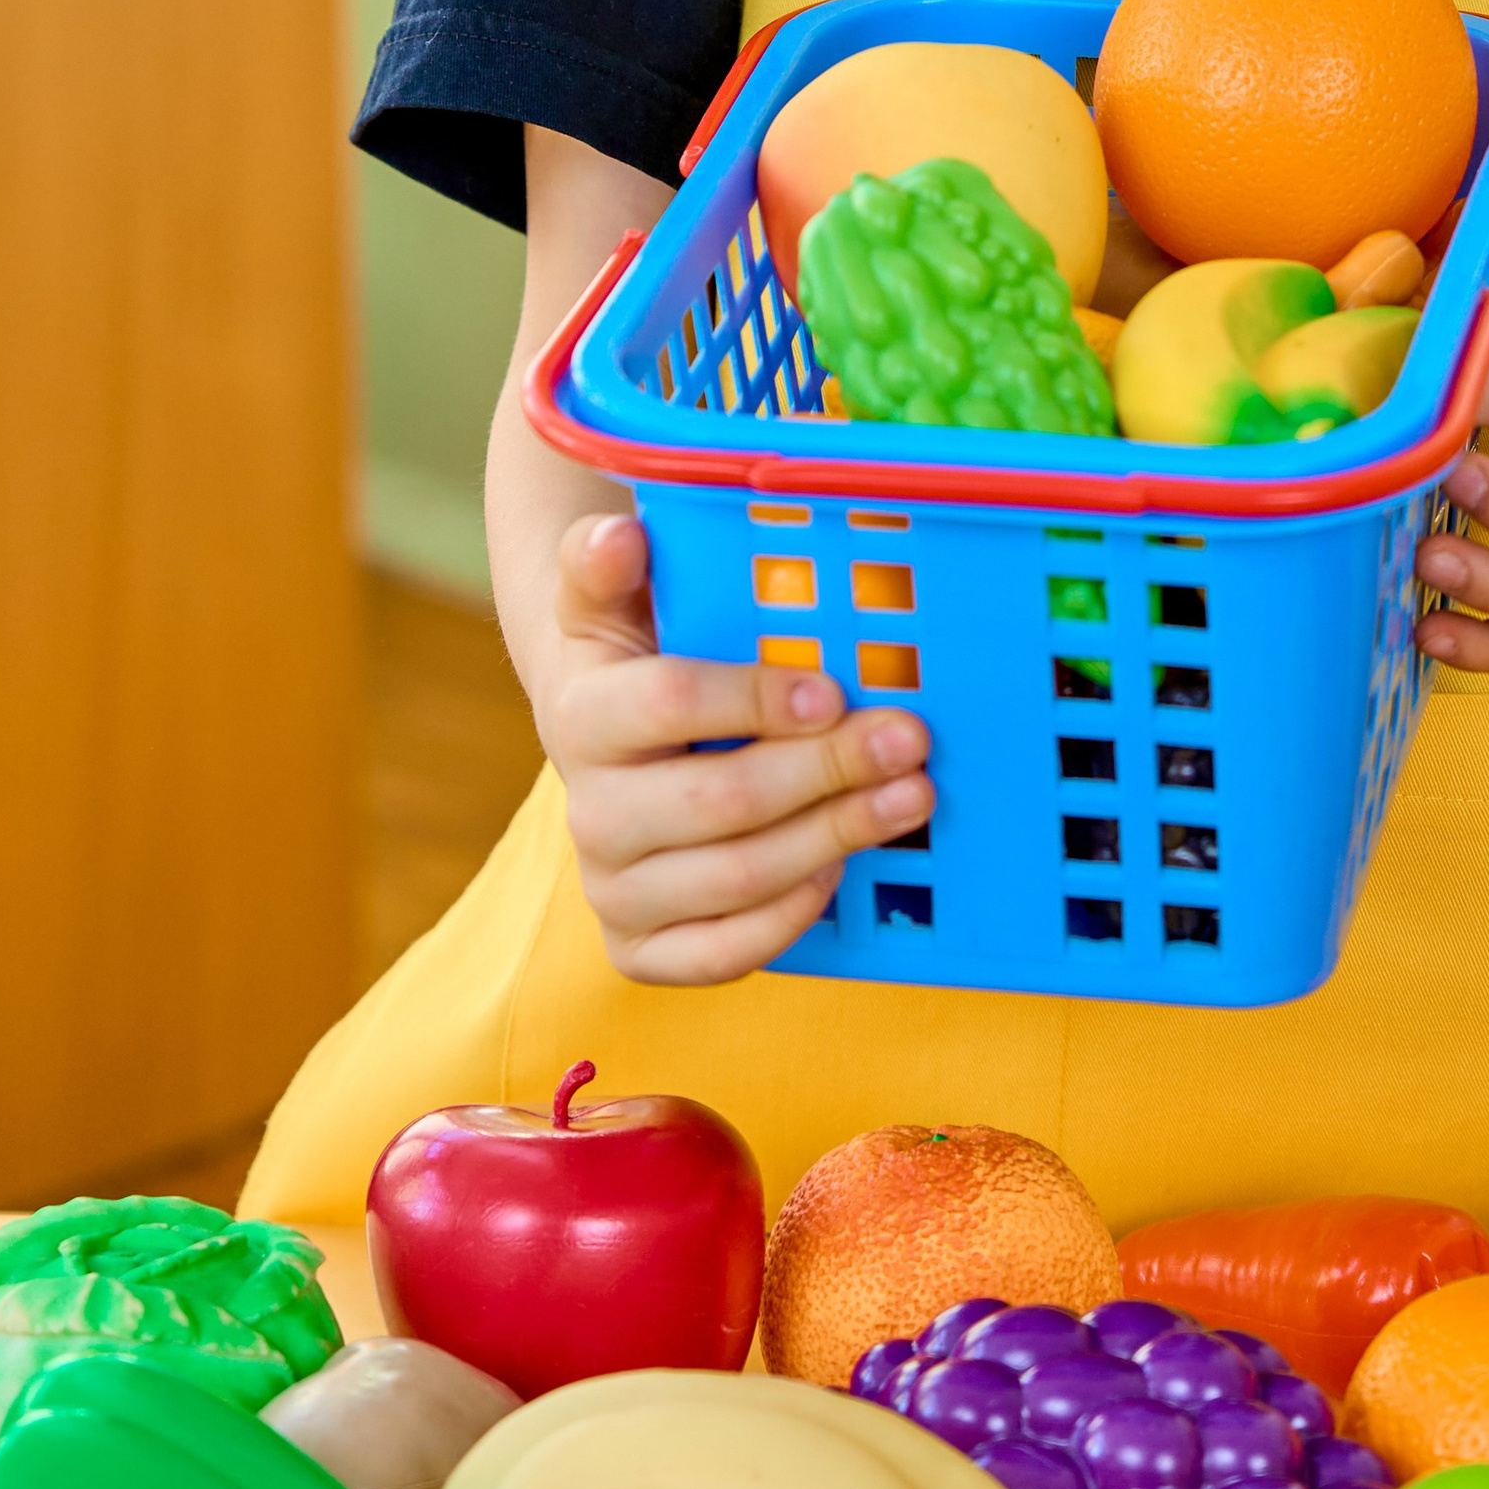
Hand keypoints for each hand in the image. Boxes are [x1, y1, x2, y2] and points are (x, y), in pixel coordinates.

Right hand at [539, 512, 936, 982]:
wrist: (603, 743)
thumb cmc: (636, 656)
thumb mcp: (614, 596)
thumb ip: (609, 560)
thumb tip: (622, 534)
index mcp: (581, 715)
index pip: (669, 703)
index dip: (755, 698)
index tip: (833, 689)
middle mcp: (587, 814)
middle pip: (719, 800)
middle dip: (827, 769)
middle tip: (907, 741)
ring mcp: (611, 891)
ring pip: (734, 878)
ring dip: (833, 837)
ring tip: (907, 797)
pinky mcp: (638, 950)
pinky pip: (721, 954)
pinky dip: (790, 915)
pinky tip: (841, 867)